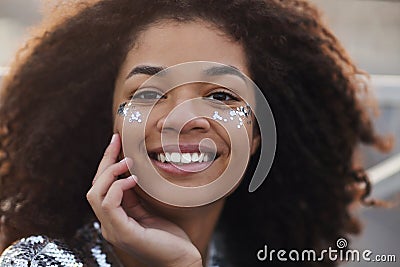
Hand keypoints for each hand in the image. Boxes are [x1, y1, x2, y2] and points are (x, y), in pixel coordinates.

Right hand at [86, 133, 202, 266]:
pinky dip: (118, 188)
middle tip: (117, 143)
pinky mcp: (124, 234)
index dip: (105, 163)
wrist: (181, 259)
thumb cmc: (168, 236)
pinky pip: (109, 205)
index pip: (100, 187)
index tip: (115, 142)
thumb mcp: (148, 210)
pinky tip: (133, 179)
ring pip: (95, 195)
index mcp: (113, 219)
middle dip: (104, 162)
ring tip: (127, 162)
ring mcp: (113, 231)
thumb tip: (127, 174)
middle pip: (94, 188)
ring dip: (110, 173)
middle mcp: (108, 225)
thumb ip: (134, 197)